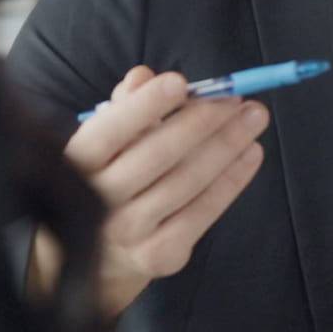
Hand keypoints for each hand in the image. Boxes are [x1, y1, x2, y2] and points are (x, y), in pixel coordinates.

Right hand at [55, 66, 268, 315]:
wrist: (101, 254)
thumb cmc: (112, 178)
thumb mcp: (109, 140)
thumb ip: (126, 106)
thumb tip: (142, 77)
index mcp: (78, 162)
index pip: (110, 131)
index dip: (144, 106)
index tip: (179, 82)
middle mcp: (98, 198)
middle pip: (157, 154)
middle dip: (202, 121)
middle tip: (236, 99)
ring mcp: (129, 230)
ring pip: (187, 181)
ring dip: (227, 144)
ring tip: (254, 118)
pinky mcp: (158, 253)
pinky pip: (203, 211)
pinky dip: (232, 180)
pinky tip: (251, 153)